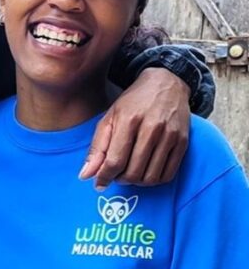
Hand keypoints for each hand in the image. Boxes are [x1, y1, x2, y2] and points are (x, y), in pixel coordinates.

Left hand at [79, 67, 189, 190]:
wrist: (165, 84)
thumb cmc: (133, 102)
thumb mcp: (109, 117)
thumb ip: (98, 147)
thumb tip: (86, 175)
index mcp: (128, 120)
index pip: (115, 160)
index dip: (105, 176)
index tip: (99, 184)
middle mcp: (151, 128)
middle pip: (134, 171)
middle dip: (121, 179)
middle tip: (115, 175)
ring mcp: (170, 136)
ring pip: (151, 176)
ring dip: (137, 182)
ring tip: (129, 173)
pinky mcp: (183, 142)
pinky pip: (168, 174)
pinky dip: (154, 180)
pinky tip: (146, 172)